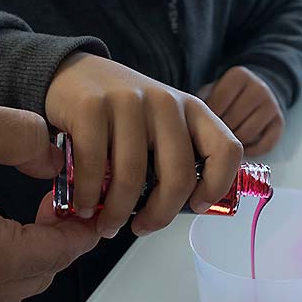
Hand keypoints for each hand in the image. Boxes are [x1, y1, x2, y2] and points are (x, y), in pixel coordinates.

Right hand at [0, 97, 99, 301]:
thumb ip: (21, 136)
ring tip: (28, 209)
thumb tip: (59, 160)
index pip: (58, 252)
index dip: (83, 224)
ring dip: (31, 254)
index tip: (88, 195)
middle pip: (41, 275)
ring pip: (14, 288)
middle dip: (59, 239)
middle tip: (57, 195)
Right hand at [45, 53, 242, 236]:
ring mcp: (129, 102)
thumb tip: (181, 210)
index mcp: (193, 110)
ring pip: (134, 176)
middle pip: (179, 176)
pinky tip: (85, 205)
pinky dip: (88, 195)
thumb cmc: (121, 113)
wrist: (74, 73)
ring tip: (107, 224)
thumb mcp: (160, 126)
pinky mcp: (91, 106)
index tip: (197, 206)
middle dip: (160, 215)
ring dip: (118, 212)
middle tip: (142, 228)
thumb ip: (176, 157)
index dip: (219, 185)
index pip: (227, 150)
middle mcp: (166, 103)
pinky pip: (95, 166)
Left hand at [199, 66, 284, 156]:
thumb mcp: (213, 90)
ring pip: (245, 135)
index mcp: (239, 76)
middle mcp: (258, 88)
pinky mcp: (280, 123)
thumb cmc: (229, 96)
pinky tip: (242, 146)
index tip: (201, 128)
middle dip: (219, 134)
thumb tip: (189, 127)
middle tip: (211, 140)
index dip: (206, 121)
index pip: (216, 105)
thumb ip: (202, 103)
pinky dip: (251, 150)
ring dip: (234, 143)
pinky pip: (263, 145)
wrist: (259, 91)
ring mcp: (271, 105)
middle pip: (231, 121)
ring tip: (225, 142)